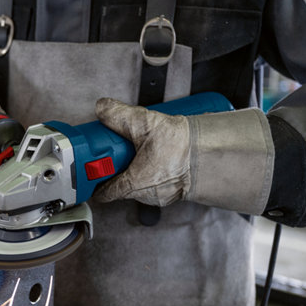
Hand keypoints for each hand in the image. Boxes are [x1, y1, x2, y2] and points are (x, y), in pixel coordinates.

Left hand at [94, 97, 274, 215]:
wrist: (214, 153)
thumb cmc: (182, 146)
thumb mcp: (144, 123)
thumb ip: (118, 114)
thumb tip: (102, 108)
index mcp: (134, 184)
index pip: (105, 192)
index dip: (95, 182)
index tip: (91, 172)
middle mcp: (146, 195)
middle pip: (120, 185)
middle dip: (117, 170)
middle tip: (117, 153)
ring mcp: (160, 196)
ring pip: (138, 184)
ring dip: (135, 169)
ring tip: (139, 151)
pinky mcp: (173, 192)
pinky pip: (155, 184)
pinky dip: (152, 171)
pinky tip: (156, 156)